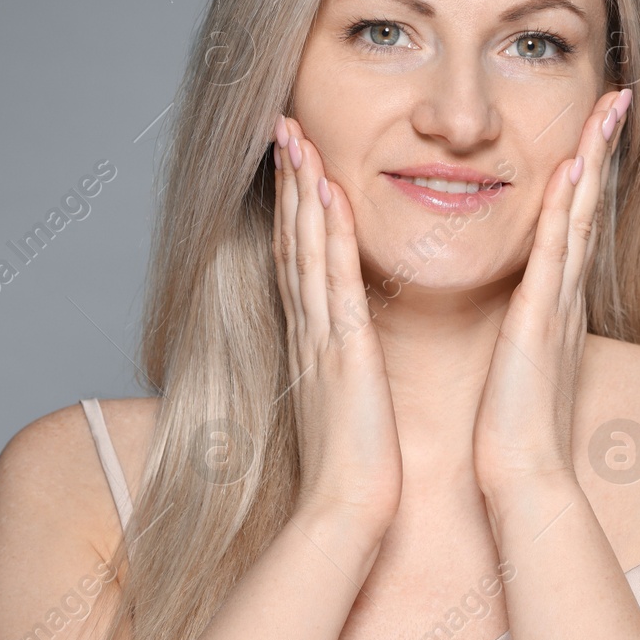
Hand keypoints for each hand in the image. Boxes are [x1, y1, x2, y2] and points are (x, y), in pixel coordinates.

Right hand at [273, 114, 403, 530]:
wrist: (344, 512)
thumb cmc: (354, 467)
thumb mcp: (346, 403)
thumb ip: (342, 370)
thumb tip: (347, 354)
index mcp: (315, 343)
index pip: (301, 261)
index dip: (295, 210)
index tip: (296, 164)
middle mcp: (310, 331)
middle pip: (294, 241)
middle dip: (290, 182)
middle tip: (285, 127)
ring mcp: (320, 337)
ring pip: (307, 248)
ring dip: (301, 190)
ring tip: (296, 138)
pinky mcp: (341, 350)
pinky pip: (332, 279)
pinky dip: (327, 233)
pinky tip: (326, 193)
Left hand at [471, 86, 632, 498]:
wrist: (521, 475)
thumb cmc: (513, 427)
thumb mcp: (518, 362)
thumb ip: (524, 329)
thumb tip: (521, 312)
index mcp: (552, 304)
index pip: (570, 223)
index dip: (585, 172)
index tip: (593, 126)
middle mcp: (563, 296)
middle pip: (586, 207)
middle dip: (601, 148)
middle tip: (616, 96)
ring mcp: (557, 306)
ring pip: (578, 217)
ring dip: (592, 160)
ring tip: (605, 110)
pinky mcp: (540, 321)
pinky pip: (554, 252)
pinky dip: (564, 210)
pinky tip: (572, 171)